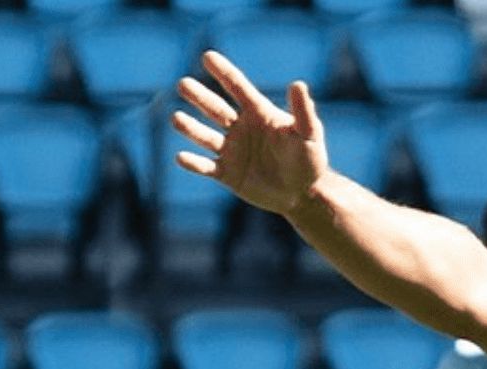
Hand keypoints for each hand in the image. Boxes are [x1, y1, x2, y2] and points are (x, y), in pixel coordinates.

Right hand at [172, 51, 328, 216]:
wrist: (303, 194)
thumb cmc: (309, 160)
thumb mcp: (310, 135)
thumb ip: (303, 112)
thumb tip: (298, 84)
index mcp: (258, 113)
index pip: (238, 88)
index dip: (224, 72)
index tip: (207, 56)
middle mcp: (240, 128)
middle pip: (215, 108)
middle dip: (200, 97)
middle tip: (183, 84)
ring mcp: (231, 150)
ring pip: (205, 135)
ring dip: (191, 128)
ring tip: (176, 119)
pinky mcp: (227, 173)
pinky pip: (206, 167)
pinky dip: (194, 163)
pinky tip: (181, 157)